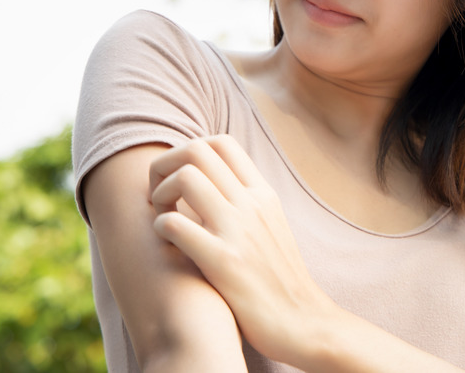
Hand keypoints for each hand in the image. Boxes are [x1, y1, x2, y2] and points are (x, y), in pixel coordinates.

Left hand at [148, 135, 334, 365]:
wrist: (304, 323)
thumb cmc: (280, 280)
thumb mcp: (272, 227)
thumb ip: (247, 204)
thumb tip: (215, 186)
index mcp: (263, 194)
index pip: (221, 142)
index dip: (189, 151)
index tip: (180, 181)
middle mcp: (252, 204)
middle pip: (197, 149)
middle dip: (165, 166)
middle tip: (161, 196)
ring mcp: (238, 230)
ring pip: (186, 177)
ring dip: (160, 194)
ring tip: (163, 218)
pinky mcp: (222, 261)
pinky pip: (175, 223)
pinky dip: (160, 227)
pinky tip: (168, 244)